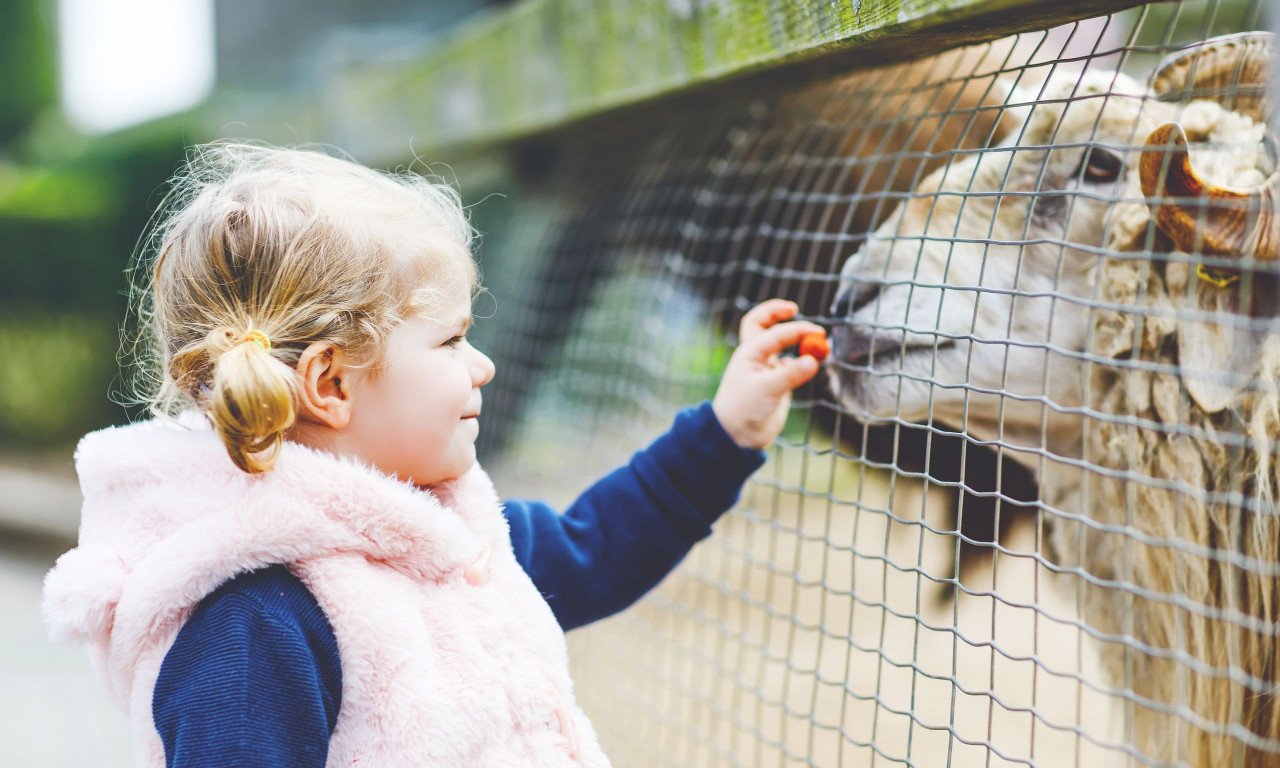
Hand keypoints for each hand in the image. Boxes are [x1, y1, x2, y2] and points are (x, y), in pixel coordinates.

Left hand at [712, 300, 825, 449]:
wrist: (739, 436)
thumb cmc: (744, 410)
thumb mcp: (767, 390)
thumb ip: (791, 375)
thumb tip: (814, 360)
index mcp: (749, 353)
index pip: (775, 333)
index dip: (796, 330)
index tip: (816, 334)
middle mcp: (757, 357)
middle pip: (762, 325)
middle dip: (776, 313)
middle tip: (794, 308)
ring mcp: (767, 368)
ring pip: (779, 344)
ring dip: (795, 337)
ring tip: (818, 342)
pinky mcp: (777, 382)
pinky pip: (791, 364)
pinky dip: (802, 360)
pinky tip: (811, 367)